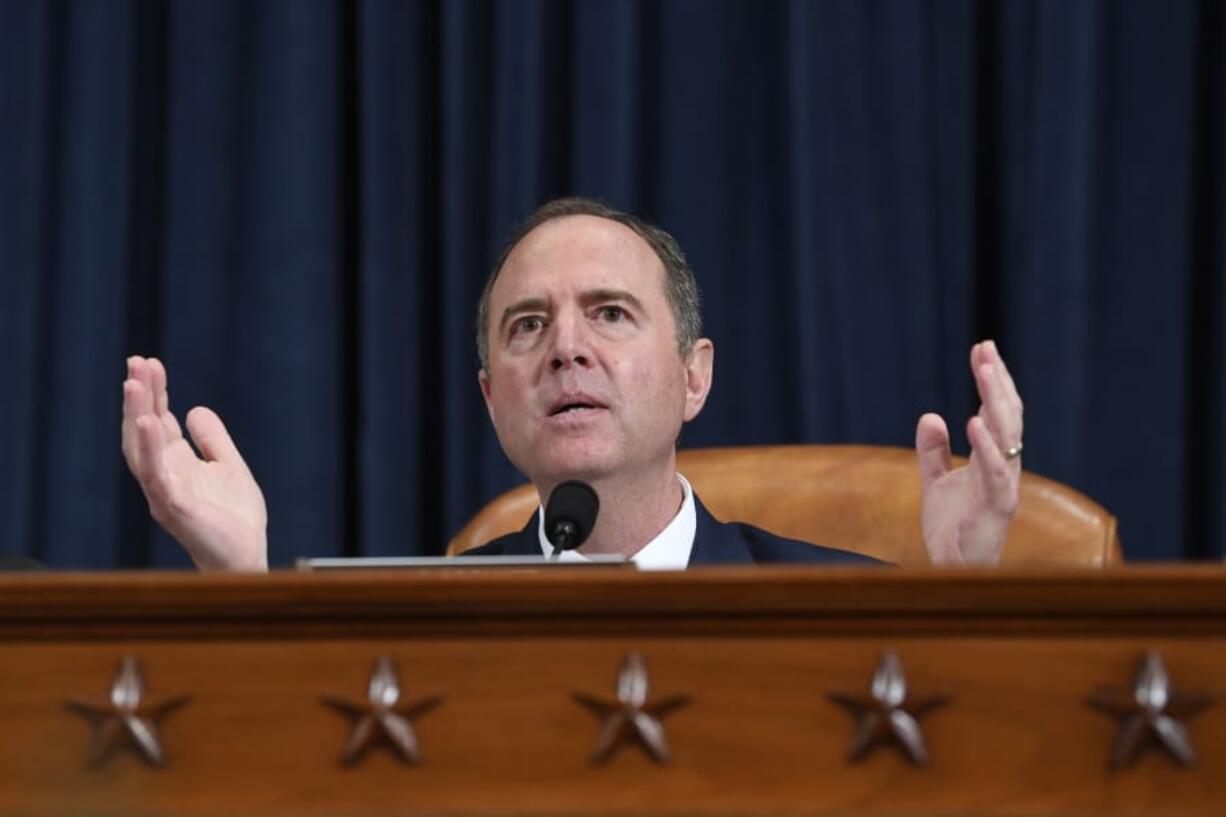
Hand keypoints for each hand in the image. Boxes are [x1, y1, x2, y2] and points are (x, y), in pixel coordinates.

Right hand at [121, 356, 267, 570]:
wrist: (247, 558)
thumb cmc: (236, 520)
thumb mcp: (229, 467)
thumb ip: (213, 440)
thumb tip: (194, 408)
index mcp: (176, 465)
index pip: (158, 421)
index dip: (154, 393)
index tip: (150, 363)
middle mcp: (163, 475)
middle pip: (144, 428)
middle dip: (140, 395)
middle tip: (137, 360)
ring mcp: (164, 491)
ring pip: (140, 448)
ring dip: (136, 414)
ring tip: (134, 382)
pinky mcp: (173, 507)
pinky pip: (155, 474)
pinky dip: (150, 446)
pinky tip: (151, 421)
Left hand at [915, 340, 1022, 565]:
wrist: (952, 570)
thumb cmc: (952, 527)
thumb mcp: (934, 481)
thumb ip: (932, 451)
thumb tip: (931, 415)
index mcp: (992, 459)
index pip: (996, 411)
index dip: (991, 381)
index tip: (982, 349)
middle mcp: (1005, 467)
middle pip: (1007, 416)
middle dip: (997, 382)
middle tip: (986, 349)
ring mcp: (1004, 485)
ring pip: (1007, 436)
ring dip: (996, 402)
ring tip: (985, 372)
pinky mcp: (997, 506)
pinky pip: (995, 472)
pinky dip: (986, 446)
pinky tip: (975, 420)